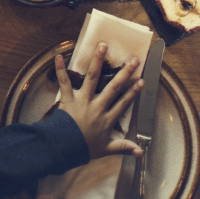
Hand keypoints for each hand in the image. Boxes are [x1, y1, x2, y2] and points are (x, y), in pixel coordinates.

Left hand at [55, 42, 143, 160]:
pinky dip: (60, 69)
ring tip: (103, 45)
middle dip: (124, 73)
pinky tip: (58, 57)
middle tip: (133, 60)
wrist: (64, 149)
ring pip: (92, 78)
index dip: (133, 92)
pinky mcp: (68, 99)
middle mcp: (97, 107)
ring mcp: (83, 101)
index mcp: (106, 119)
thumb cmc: (84, 149)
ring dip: (97, 61)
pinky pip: (64, 82)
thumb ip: (123, 147)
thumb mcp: (106, 149)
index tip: (141, 81)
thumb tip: (140, 152)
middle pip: (113, 87)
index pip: (123, 103)